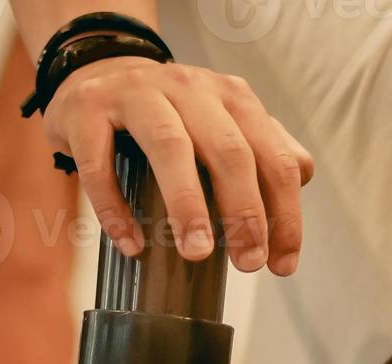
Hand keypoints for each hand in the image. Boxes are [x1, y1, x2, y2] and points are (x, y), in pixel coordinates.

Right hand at [42, 57, 313, 274]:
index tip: (280, 264)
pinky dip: (115, 207)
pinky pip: (101, 163)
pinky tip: (132, 244)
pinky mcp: (88, 110)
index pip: (273, 157)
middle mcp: (190, 88)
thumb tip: (303, 177)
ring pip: (170, 146)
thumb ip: (261, 145)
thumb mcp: (219, 120)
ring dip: (187, 204)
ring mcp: (137, 94)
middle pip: (229, 150)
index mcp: (230, 97)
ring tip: (196, 253)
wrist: (95, 71)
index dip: (284, 214)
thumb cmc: (166, 112)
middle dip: (244, 212)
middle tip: (247, 263)